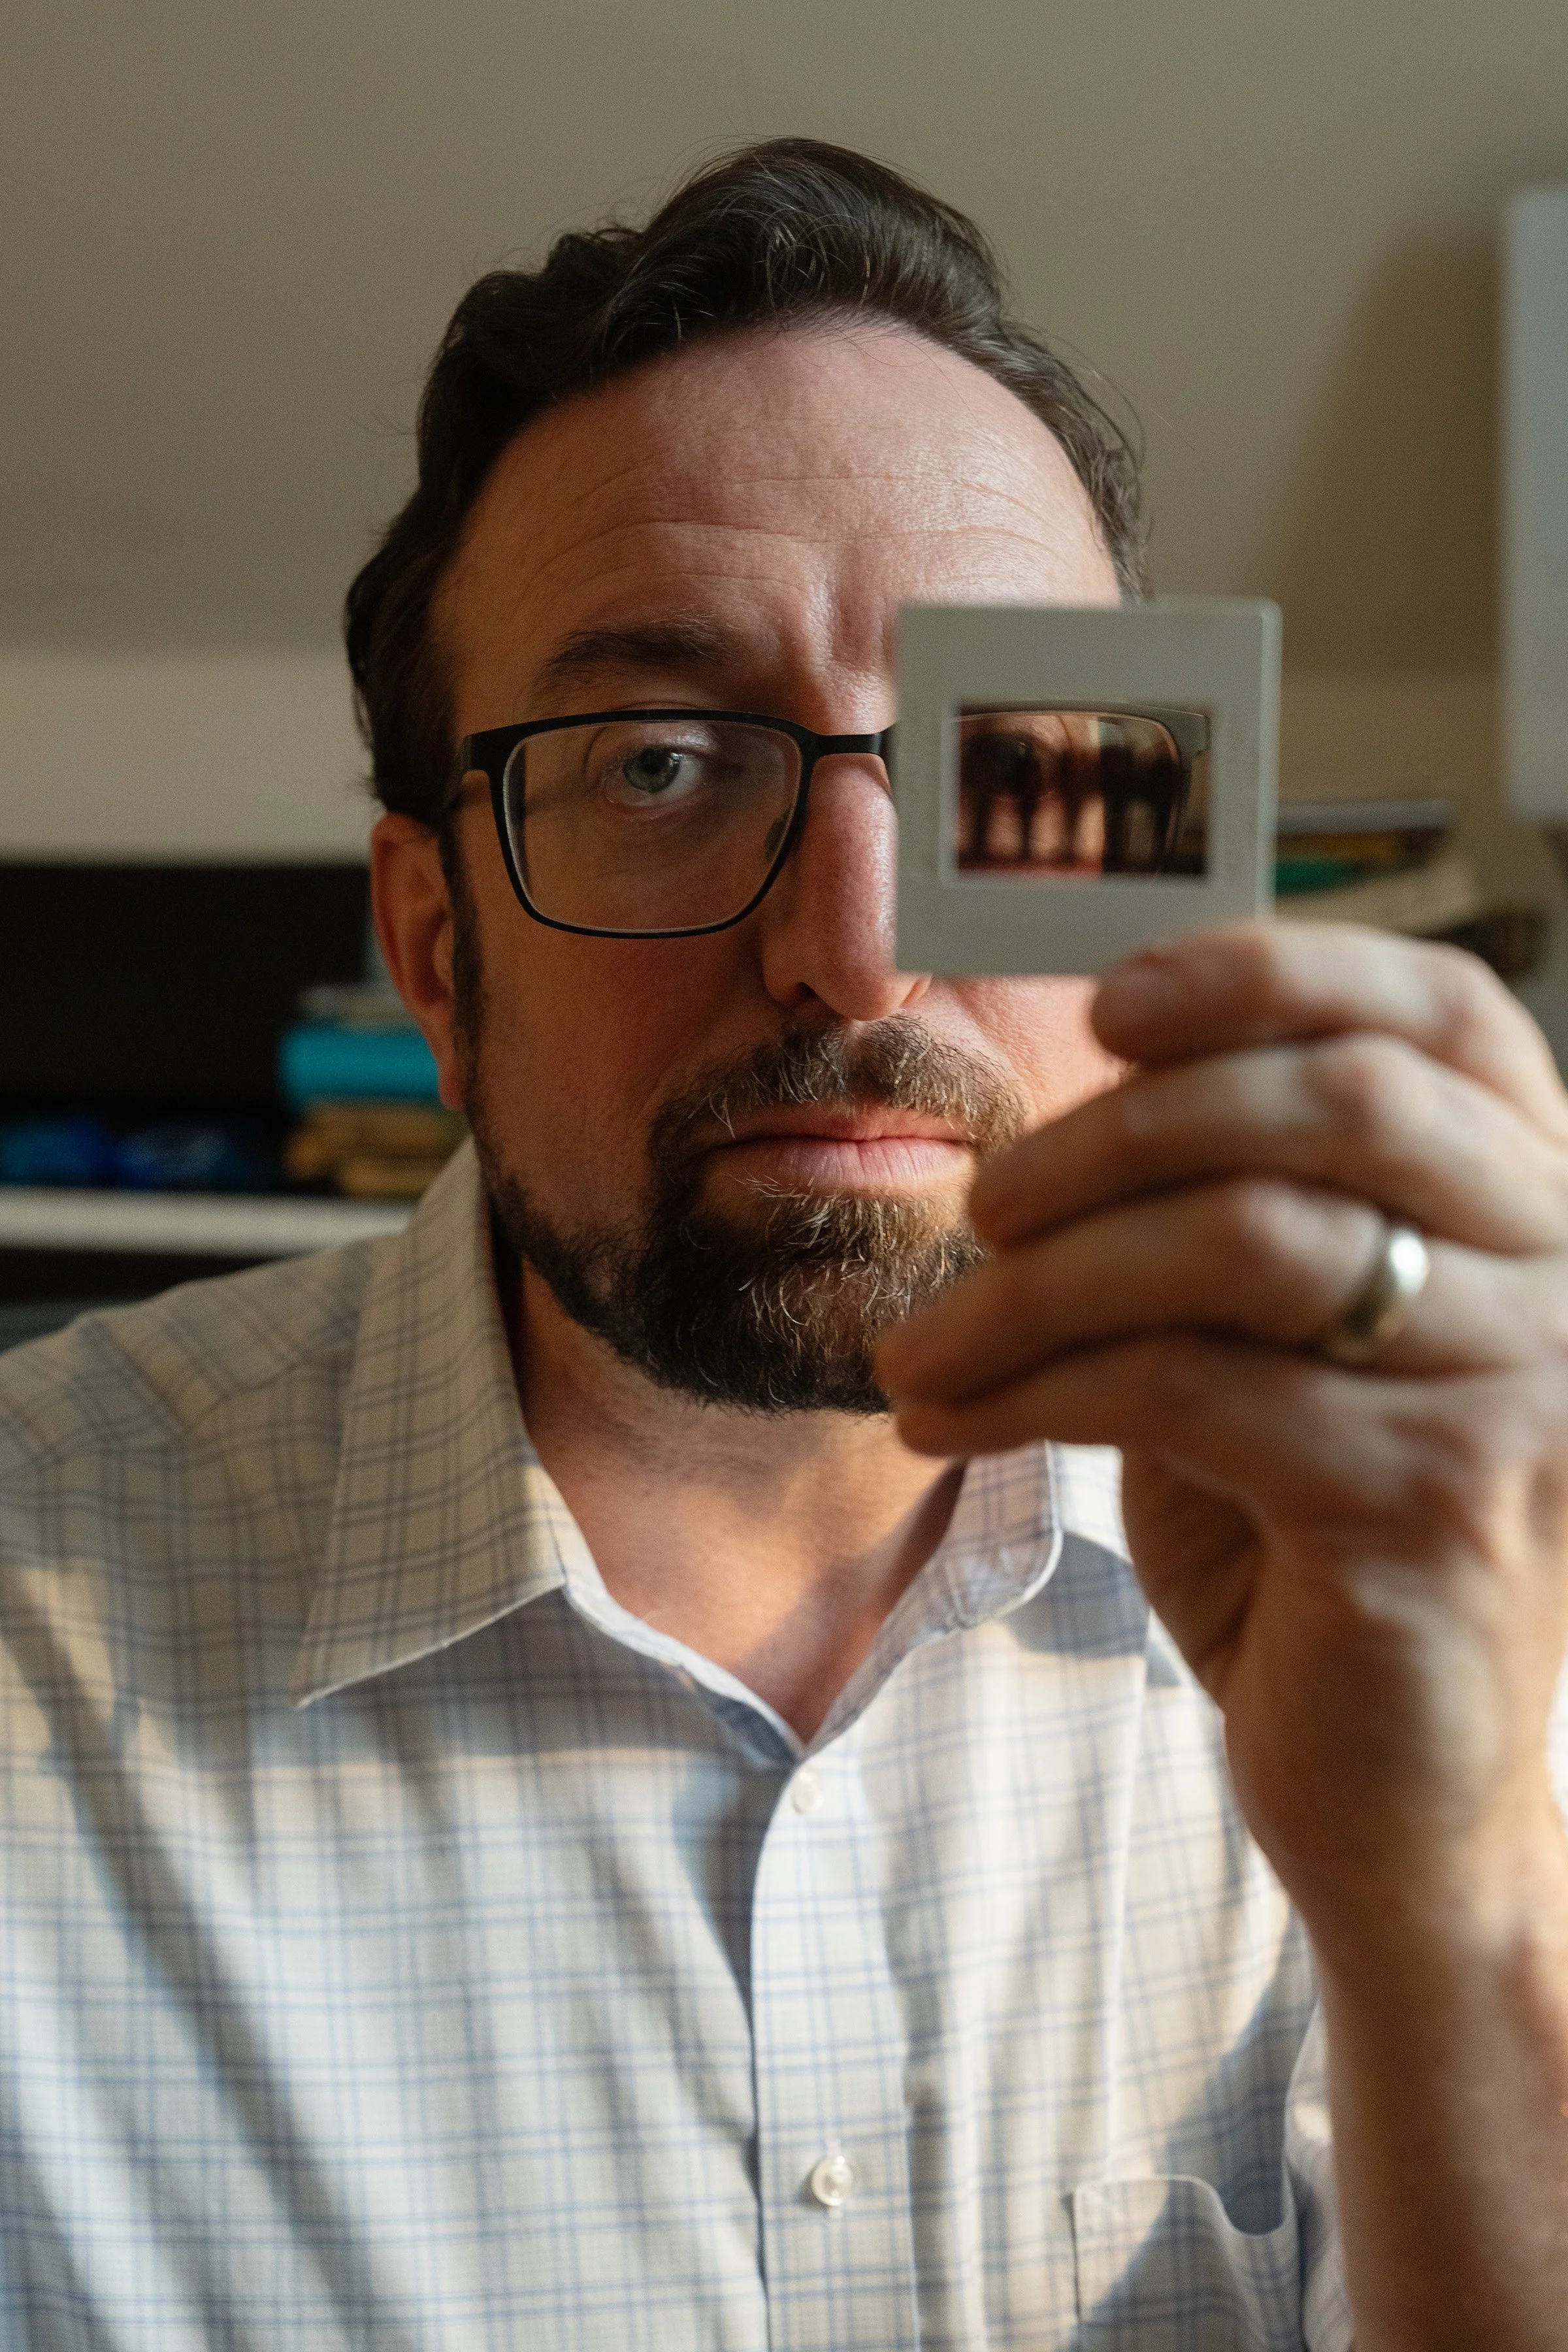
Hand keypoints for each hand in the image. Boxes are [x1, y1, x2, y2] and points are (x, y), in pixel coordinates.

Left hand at [877, 923, 1567, 1944]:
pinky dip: (1033, 1389)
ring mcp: (1526, 1393)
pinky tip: (946, 1419)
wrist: (1396, 1786)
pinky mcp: (1437, 1509)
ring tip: (928, 1342)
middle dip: (1123, 1132)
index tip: (1111, 1001)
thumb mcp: (1274, 1344)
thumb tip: (1076, 1096)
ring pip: (1248, 1243)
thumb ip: (1221, 1213)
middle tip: (986, 1201)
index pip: (1442, 1012)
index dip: (1272, 971)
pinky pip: (1194, 1387)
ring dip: (1043, 1279)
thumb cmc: (1315, 1536)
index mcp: (1539, 1201)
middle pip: (1340, 1104)